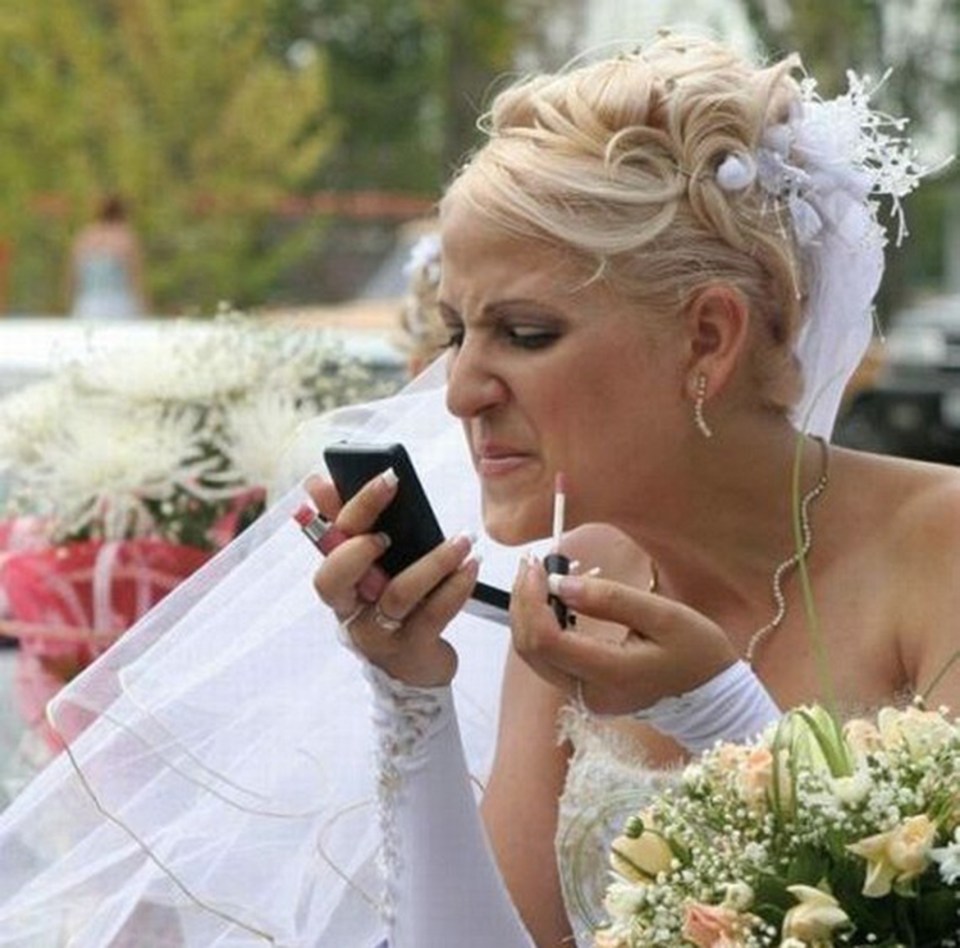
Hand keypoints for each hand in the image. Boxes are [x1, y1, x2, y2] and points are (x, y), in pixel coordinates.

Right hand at [306, 472, 478, 687]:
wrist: (414, 669)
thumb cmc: (392, 607)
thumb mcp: (371, 568)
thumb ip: (348, 523)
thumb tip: (317, 482)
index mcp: (338, 582)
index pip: (327, 544)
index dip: (344, 511)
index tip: (380, 481)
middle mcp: (349, 609)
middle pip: (338, 576)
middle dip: (362, 545)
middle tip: (393, 526)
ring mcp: (377, 633)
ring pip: (398, 593)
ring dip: (434, 561)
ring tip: (463, 540)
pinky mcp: (410, 650)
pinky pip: (433, 614)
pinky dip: (456, 587)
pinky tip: (471, 566)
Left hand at [510, 555, 736, 715]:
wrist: (711, 695)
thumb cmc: (696, 651)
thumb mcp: (665, 616)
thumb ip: (612, 600)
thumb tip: (560, 584)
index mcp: (611, 674)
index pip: (548, 640)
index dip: (532, 600)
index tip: (536, 566)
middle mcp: (589, 693)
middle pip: (531, 649)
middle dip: (522, 602)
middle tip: (530, 563)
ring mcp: (583, 696)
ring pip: (534, 655)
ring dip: (527, 613)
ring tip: (536, 576)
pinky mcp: (582, 690)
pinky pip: (547, 657)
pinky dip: (540, 625)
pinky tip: (549, 598)